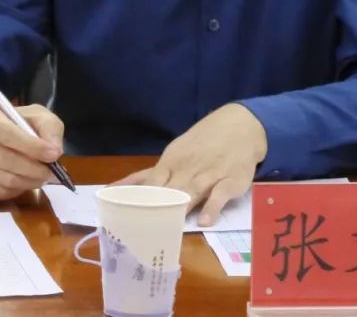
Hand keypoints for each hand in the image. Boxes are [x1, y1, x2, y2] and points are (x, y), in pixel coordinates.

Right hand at [0, 103, 64, 199]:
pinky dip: (17, 190)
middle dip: (35, 169)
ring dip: (29, 181)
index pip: (8, 134)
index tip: (54, 154)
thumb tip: (54, 150)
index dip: (33, 147)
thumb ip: (49, 128)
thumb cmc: (16, 124)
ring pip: (5, 180)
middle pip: (7, 160)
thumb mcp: (37, 115)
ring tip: (41, 177)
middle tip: (52, 172)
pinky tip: (24, 181)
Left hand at [117, 104, 267, 226]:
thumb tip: (116, 189)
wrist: (240, 126)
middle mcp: (188, 169)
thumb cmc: (201, 143)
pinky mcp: (231, 181)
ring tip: (169, 227)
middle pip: (170, 190)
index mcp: (171, 161)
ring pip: (193, 192)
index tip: (125, 217)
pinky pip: (220, 195)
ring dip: (181, 208)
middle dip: (156, 208)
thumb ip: (149, 175)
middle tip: (142, 229)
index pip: (150, 182)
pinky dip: (213, 207)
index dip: (138, 200)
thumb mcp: (174, 153)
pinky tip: (205, 221)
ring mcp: (210, 175)